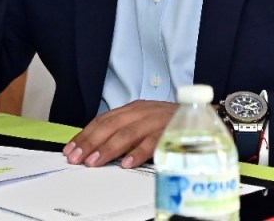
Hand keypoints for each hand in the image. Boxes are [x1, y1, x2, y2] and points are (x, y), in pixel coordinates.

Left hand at [63, 100, 177, 168]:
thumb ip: (124, 130)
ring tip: (94, 162)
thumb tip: (98, 148)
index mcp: (133, 109)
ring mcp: (155, 120)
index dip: (86, 134)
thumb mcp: (144, 121)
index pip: (103, 120)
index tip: (70, 149)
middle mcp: (141, 112)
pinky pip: (152, 142)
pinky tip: (126, 163)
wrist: (203, 115)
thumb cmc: (170, 122)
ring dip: (108, 148)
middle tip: (76, 157)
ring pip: (127, 133)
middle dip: (91, 142)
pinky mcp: (170, 131)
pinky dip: (138, 153)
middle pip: (110, 125)